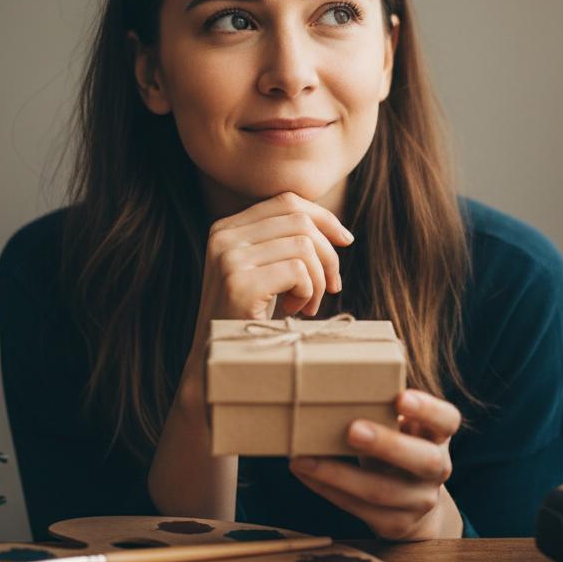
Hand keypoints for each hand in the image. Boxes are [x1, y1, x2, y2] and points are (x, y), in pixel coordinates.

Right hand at [189, 190, 352, 341]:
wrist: (216, 360)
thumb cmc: (249, 316)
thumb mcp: (262, 270)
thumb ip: (284, 243)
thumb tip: (339, 231)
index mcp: (226, 228)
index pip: (287, 202)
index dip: (324, 218)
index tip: (345, 241)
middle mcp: (223, 237)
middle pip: (300, 221)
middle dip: (327, 254)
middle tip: (331, 286)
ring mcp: (229, 259)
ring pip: (304, 246)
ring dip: (318, 280)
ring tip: (307, 304)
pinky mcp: (239, 284)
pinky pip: (298, 271)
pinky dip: (308, 292)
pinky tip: (294, 310)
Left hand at [290, 389, 464, 540]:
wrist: (412, 504)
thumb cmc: (395, 448)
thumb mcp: (398, 428)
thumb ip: (381, 412)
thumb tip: (332, 386)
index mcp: (438, 436)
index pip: (447, 420)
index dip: (427, 409)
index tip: (401, 396)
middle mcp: (437, 469)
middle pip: (423, 460)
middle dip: (386, 445)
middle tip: (352, 430)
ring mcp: (420, 501)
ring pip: (382, 491)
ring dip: (339, 475)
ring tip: (304, 459)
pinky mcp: (396, 524)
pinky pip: (360, 509)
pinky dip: (328, 489)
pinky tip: (305, 473)